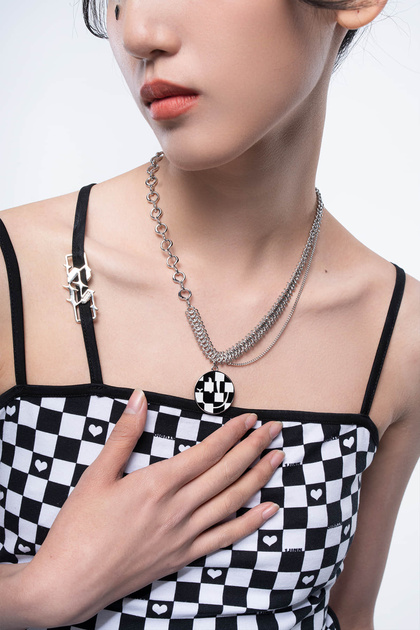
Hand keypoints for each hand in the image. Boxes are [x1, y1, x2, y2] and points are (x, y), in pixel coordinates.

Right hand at [17, 390, 283, 626]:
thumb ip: (124, 435)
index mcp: (158, 483)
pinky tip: (268, 510)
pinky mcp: (183, 556)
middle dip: (254, 448)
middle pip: (227, 472)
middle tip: (276, 430)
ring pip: (232, 501)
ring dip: (258, 477)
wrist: (70, 581)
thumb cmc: (79, 527)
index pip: (207, 452)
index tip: (251, 418)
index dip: (232, 433)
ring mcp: (184, 535)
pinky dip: (250, 523)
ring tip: (277, 458)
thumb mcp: (97, 475)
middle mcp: (179, 508)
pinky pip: (225, 538)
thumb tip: (139, 398)